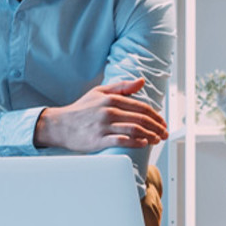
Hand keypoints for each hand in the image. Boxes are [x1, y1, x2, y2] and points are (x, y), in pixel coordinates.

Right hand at [35, 78, 168, 151]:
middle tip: (165, 133)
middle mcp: (108, 111)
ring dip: (150, 135)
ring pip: (133, 130)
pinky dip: (135, 142)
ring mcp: (103, 126)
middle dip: (157, 127)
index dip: (156, 116)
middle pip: (140, 119)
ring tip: (157, 140)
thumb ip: (122, 87)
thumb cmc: (82, 109)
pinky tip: (143, 143)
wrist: (60, 125)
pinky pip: (121, 141)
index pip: (141, 107)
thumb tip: (142, 81)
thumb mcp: (100, 92)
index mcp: (111, 99)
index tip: (163, 123)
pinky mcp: (98, 140)